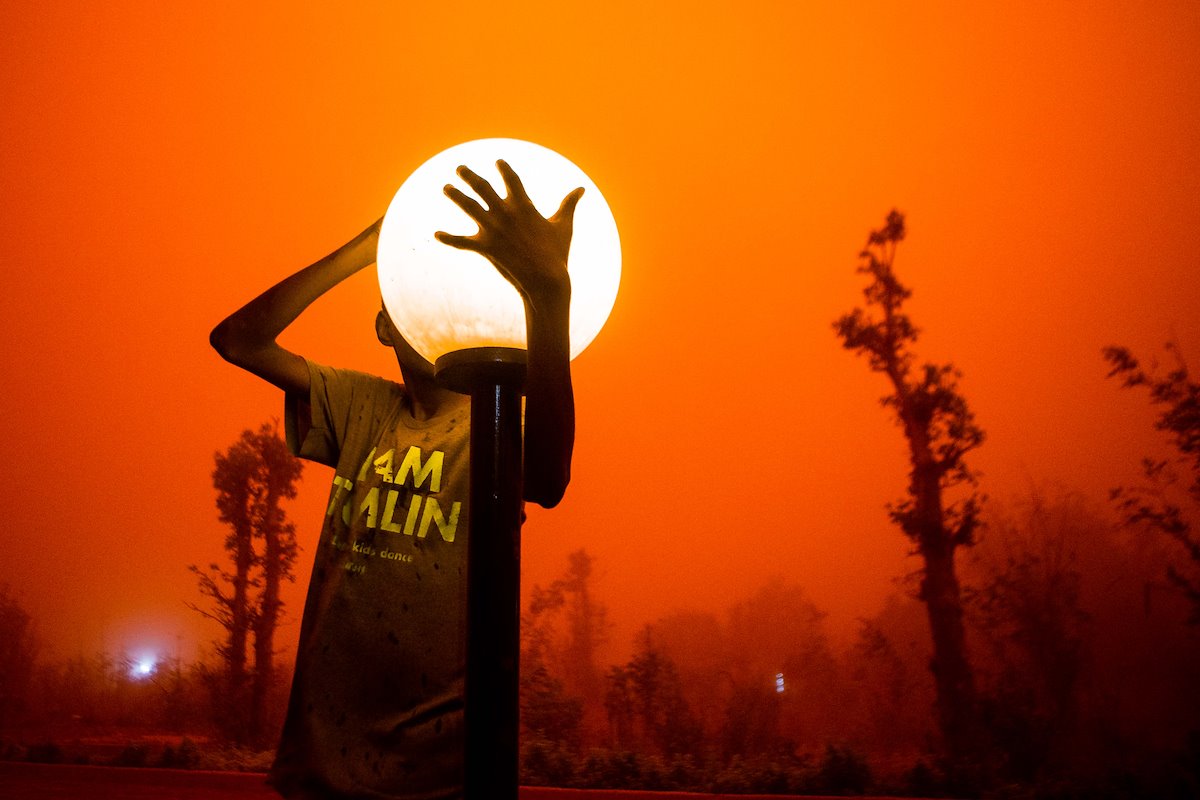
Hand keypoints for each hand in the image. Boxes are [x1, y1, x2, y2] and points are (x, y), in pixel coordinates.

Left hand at [435, 160, 582, 302]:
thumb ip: (569, 204)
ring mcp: (493, 229)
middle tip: (459, 168)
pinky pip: (462, 242)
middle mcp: (506, 213)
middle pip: (483, 187)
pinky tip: (436, 234)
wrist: (547, 280)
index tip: (498, 162)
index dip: (504, 169)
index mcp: (524, 205)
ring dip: (456, 196)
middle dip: (470, 176)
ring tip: (446, 188)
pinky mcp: (486, 247)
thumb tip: (582, 188)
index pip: (511, 179)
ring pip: (469, 207)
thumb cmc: (557, 253)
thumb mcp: (564, 225)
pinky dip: (449, 238)